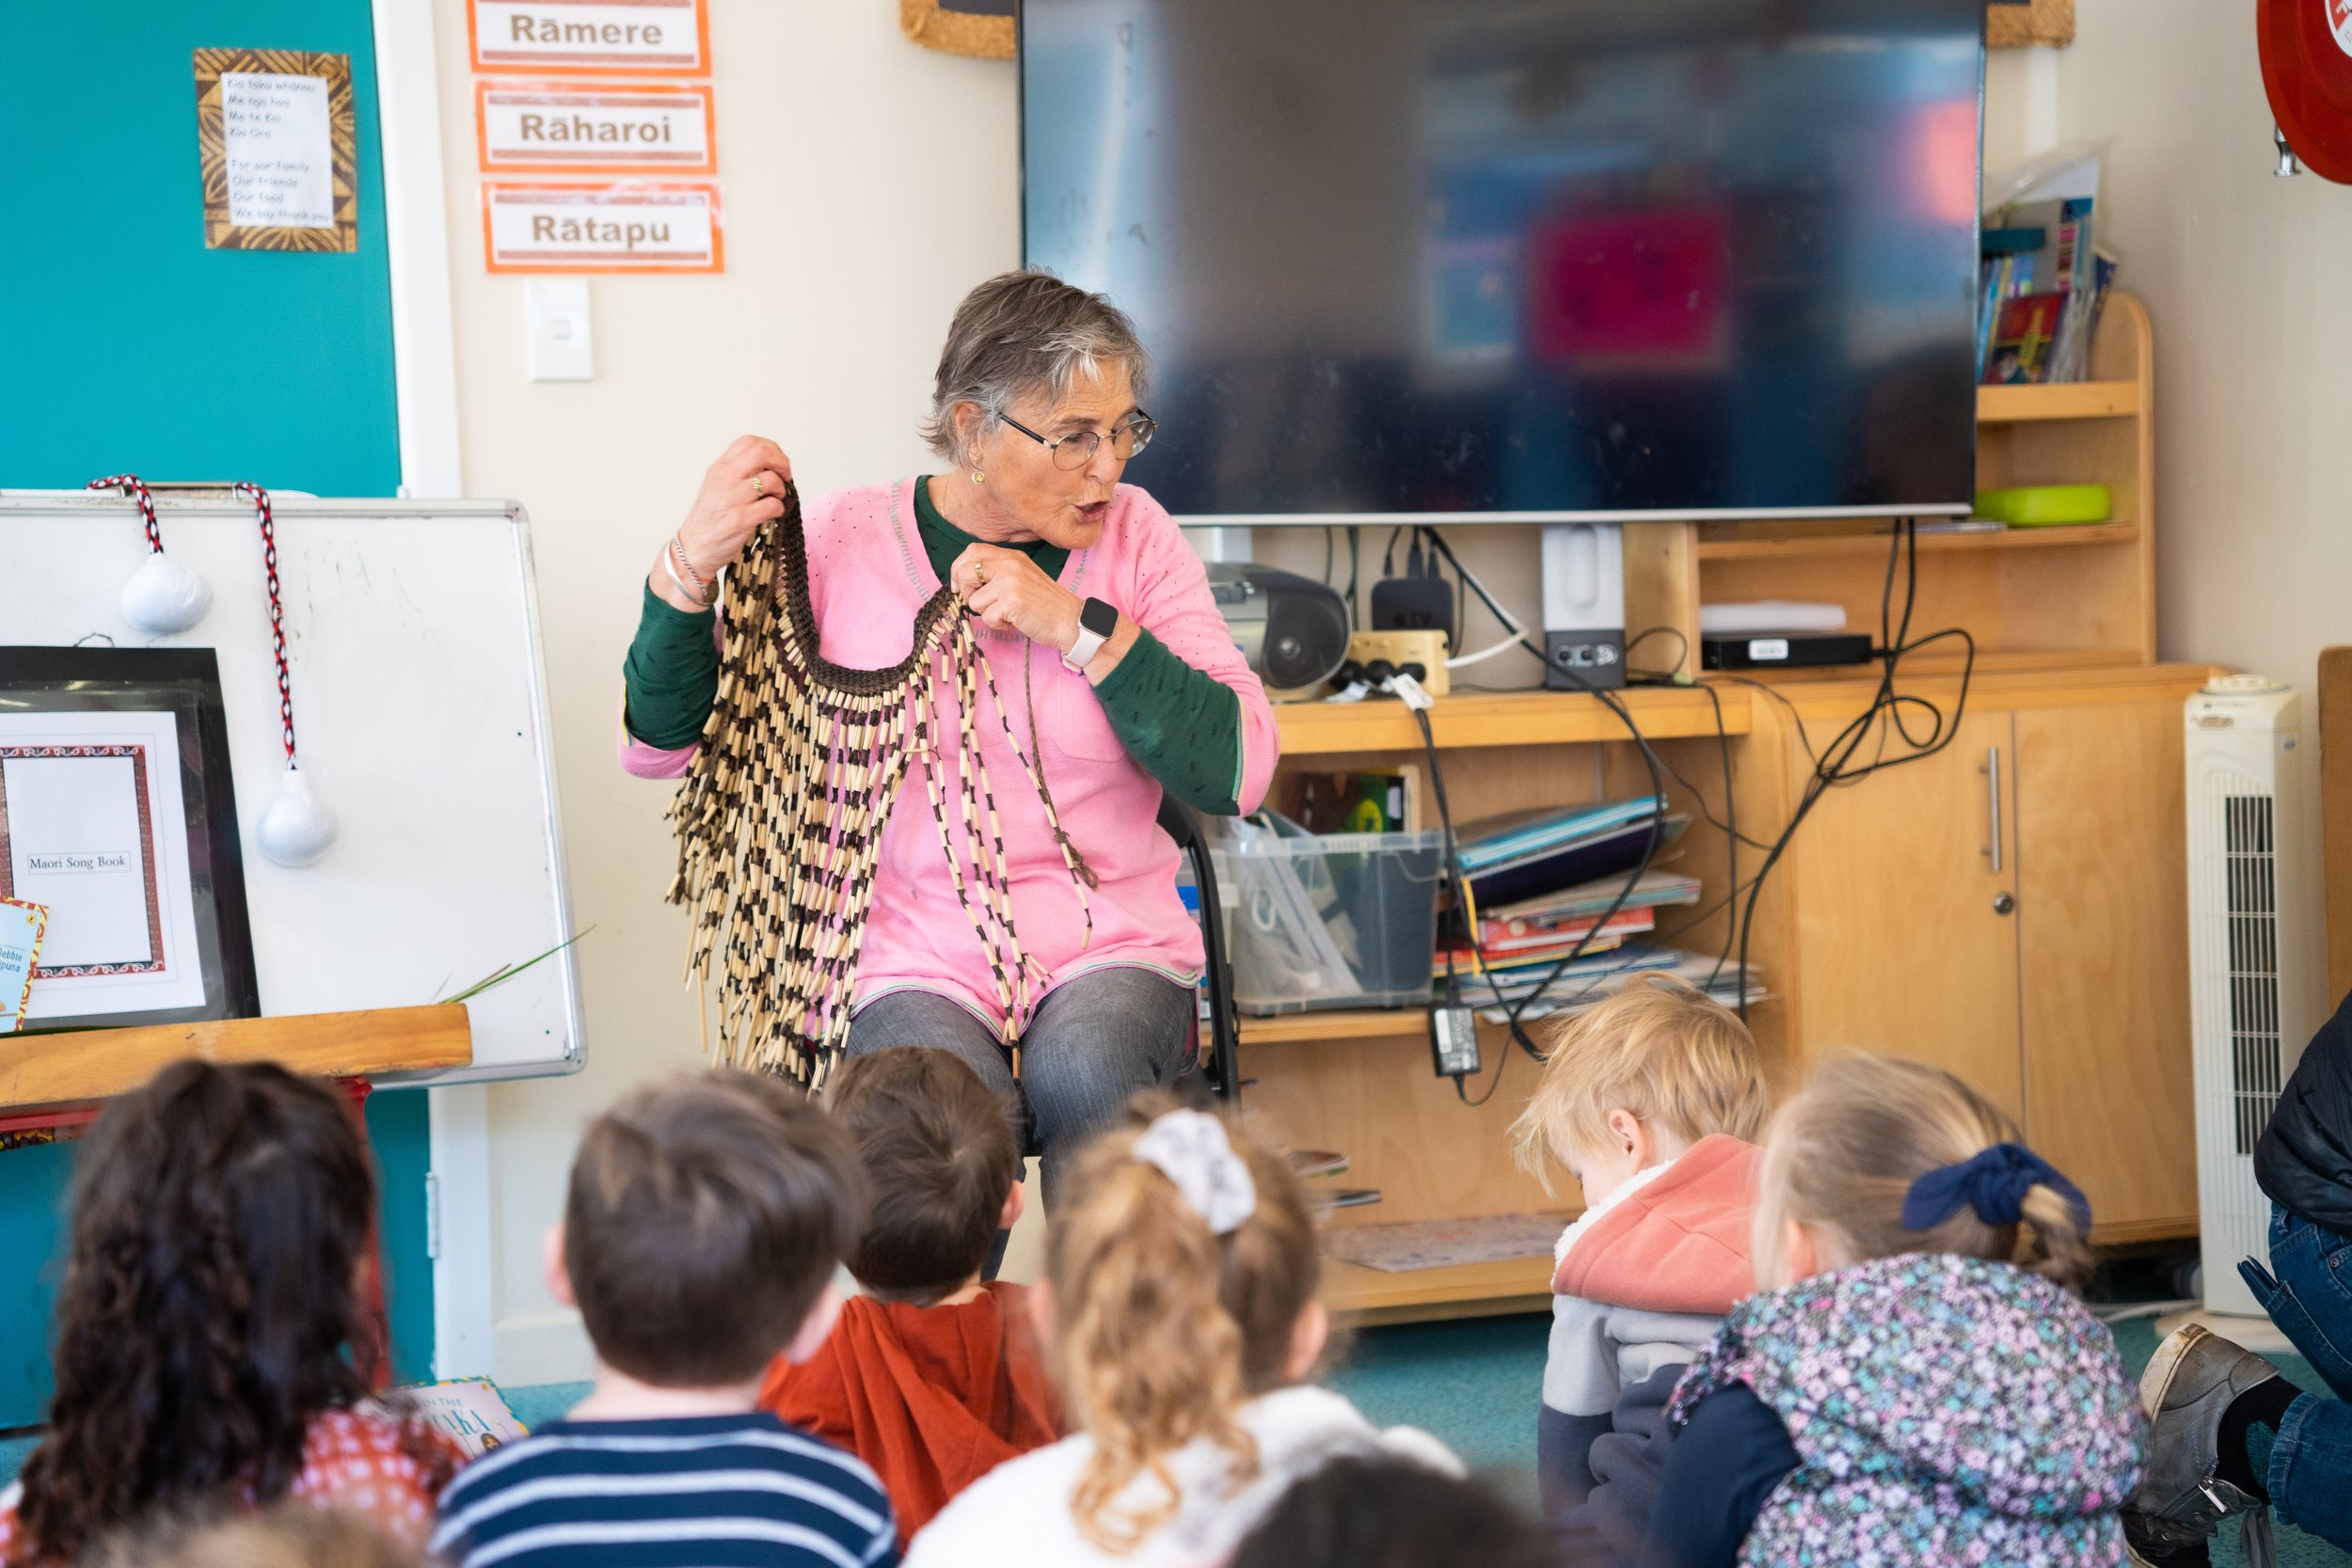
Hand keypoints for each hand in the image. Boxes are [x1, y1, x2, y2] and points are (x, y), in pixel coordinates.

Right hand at [651, 437, 789, 611]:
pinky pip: (773, 505)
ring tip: (775, 498)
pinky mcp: (742, 519)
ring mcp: (734, 498)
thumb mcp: (716, 486)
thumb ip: (737, 472)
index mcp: (720, 468)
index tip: (776, 462)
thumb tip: (770, 465)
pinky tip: (772, 514)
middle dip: (781, 462)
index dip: (770, 448)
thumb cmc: (709, 520)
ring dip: (781, 489)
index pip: (748, 442)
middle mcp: (725, 478)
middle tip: (785, 476)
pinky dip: (779, 509)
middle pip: (762, 453)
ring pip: (771, 480)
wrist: (694, 548)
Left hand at [951, 544, 1082, 651]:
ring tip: (1009, 613)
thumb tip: (962, 579)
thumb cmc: (1043, 603)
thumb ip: (997, 572)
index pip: (972, 551)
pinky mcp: (1012, 602)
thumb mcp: (1021, 577)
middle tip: (983, 604)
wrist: (1070, 620)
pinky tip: (1015, 621)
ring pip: (974, 600)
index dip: (959, 568)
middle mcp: (1010, 564)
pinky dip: (998, 624)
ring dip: (988, 613)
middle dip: (967, 593)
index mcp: (1012, 556)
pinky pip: (987, 617)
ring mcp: (1010, 582)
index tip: (960, 585)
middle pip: (965, 572)